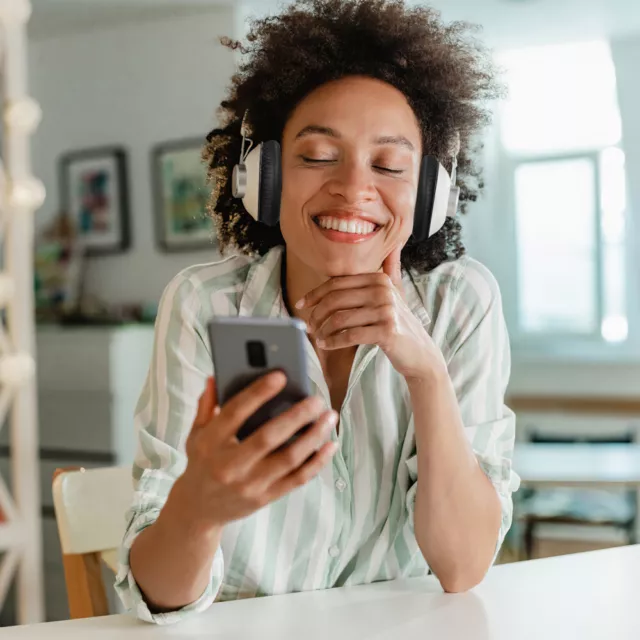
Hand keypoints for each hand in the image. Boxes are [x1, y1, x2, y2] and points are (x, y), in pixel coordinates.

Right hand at [182, 374, 337, 527]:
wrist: (199, 509)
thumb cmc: (202, 462)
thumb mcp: (196, 433)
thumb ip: (207, 404)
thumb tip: (217, 376)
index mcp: (211, 442)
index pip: (235, 412)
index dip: (258, 392)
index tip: (280, 376)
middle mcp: (230, 465)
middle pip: (268, 436)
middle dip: (297, 415)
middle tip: (316, 399)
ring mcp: (250, 484)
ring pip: (289, 458)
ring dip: (314, 436)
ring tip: (329, 417)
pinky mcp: (266, 497)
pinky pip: (297, 479)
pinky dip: (317, 461)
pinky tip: (330, 445)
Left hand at [297, 246, 445, 380]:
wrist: (419, 352)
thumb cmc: (399, 324)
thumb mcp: (394, 294)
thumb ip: (390, 271)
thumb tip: (393, 246)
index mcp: (379, 279)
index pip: (337, 283)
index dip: (315, 294)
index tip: (301, 305)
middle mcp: (383, 291)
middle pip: (336, 299)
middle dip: (316, 314)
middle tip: (308, 326)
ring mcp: (386, 310)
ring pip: (340, 318)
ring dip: (323, 330)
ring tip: (316, 338)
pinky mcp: (387, 331)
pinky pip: (351, 335)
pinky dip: (334, 341)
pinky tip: (326, 345)